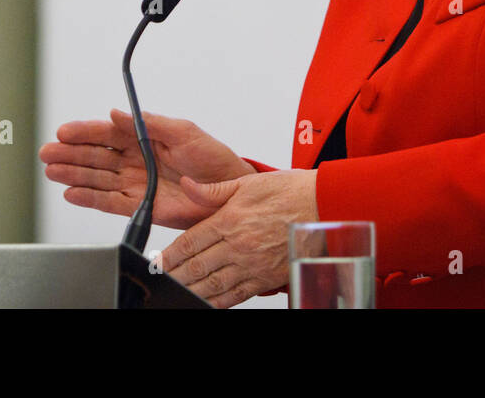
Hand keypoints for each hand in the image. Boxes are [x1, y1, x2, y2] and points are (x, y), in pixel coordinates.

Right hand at [39, 109, 255, 230]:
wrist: (230, 192)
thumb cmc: (213, 159)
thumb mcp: (185, 132)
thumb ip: (151, 123)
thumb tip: (118, 113)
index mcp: (145, 138)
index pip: (108, 133)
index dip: (85, 131)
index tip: (65, 131)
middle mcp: (135, 161)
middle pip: (96, 155)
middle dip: (70, 153)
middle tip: (48, 152)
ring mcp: (135, 184)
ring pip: (97, 178)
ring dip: (73, 174)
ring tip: (52, 171)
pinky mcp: (140, 206)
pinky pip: (109, 202)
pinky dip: (89, 198)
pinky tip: (71, 192)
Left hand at [159, 168, 318, 307]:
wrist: (326, 206)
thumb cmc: (292, 192)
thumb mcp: (248, 182)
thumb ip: (213, 189)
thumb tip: (187, 184)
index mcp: (230, 219)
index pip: (190, 242)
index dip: (170, 255)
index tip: (158, 261)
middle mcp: (239, 245)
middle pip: (197, 267)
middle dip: (175, 276)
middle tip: (160, 281)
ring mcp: (252, 265)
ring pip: (213, 285)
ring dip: (191, 291)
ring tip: (176, 293)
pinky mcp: (266, 278)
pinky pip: (237, 295)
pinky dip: (219, 302)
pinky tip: (208, 302)